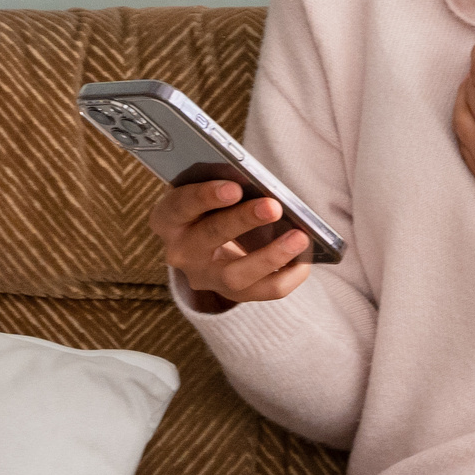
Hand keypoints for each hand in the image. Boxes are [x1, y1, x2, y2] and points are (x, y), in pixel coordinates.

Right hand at [150, 178, 315, 311]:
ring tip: (300, 237)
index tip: (235, 187)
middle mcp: (180, 251)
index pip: (180, 206)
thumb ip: (225, 182)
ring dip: (271, 256)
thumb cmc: (211, 202)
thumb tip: (259, 181)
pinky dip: (290, 274)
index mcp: (168, 218)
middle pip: (210, 237)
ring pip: (235, 275)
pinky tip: (306, 256)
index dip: (206, 196)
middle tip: (274, 206)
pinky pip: (265, 291)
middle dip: (244, 220)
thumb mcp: (208, 187)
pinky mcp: (232, 293)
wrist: (206, 240)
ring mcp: (205, 277)